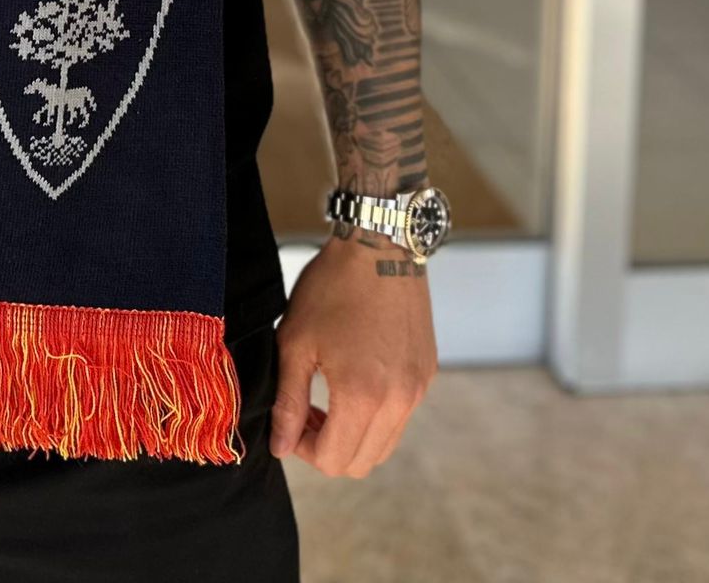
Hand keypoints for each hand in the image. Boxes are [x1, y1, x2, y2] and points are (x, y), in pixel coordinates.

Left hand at [269, 231, 436, 476]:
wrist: (380, 246)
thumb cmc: (332, 287)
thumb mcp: (296, 342)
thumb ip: (288, 401)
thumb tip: (281, 447)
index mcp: (363, 395)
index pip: (334, 460)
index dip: (304, 449)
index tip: (291, 420)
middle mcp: (399, 401)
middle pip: (361, 462)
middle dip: (328, 447)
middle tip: (306, 411)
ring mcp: (418, 389)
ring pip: (384, 445)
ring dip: (353, 435)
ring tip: (329, 396)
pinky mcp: (427, 375)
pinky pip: (401, 418)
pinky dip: (375, 416)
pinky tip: (355, 379)